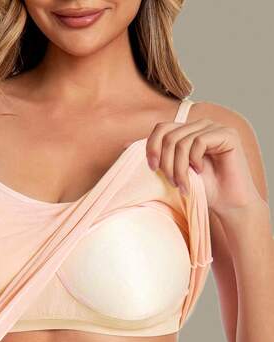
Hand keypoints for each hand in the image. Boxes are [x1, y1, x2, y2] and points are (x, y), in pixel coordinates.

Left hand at [145, 118, 262, 216]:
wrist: (227, 204)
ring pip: (182, 142)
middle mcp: (200, 125)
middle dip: (166, 163)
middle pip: (169, 136)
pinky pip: (199, 142)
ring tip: (183, 185)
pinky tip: (200, 173)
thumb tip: (125, 144)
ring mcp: (214, 127)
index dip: (152, 147)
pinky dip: (194, 162)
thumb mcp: (171, 173)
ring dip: (179, 168)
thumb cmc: (201, 190)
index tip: (152, 169)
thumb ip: (154, 157)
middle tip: (173, 183)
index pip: (161, 129)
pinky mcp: (227, 134)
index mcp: (186, 131)